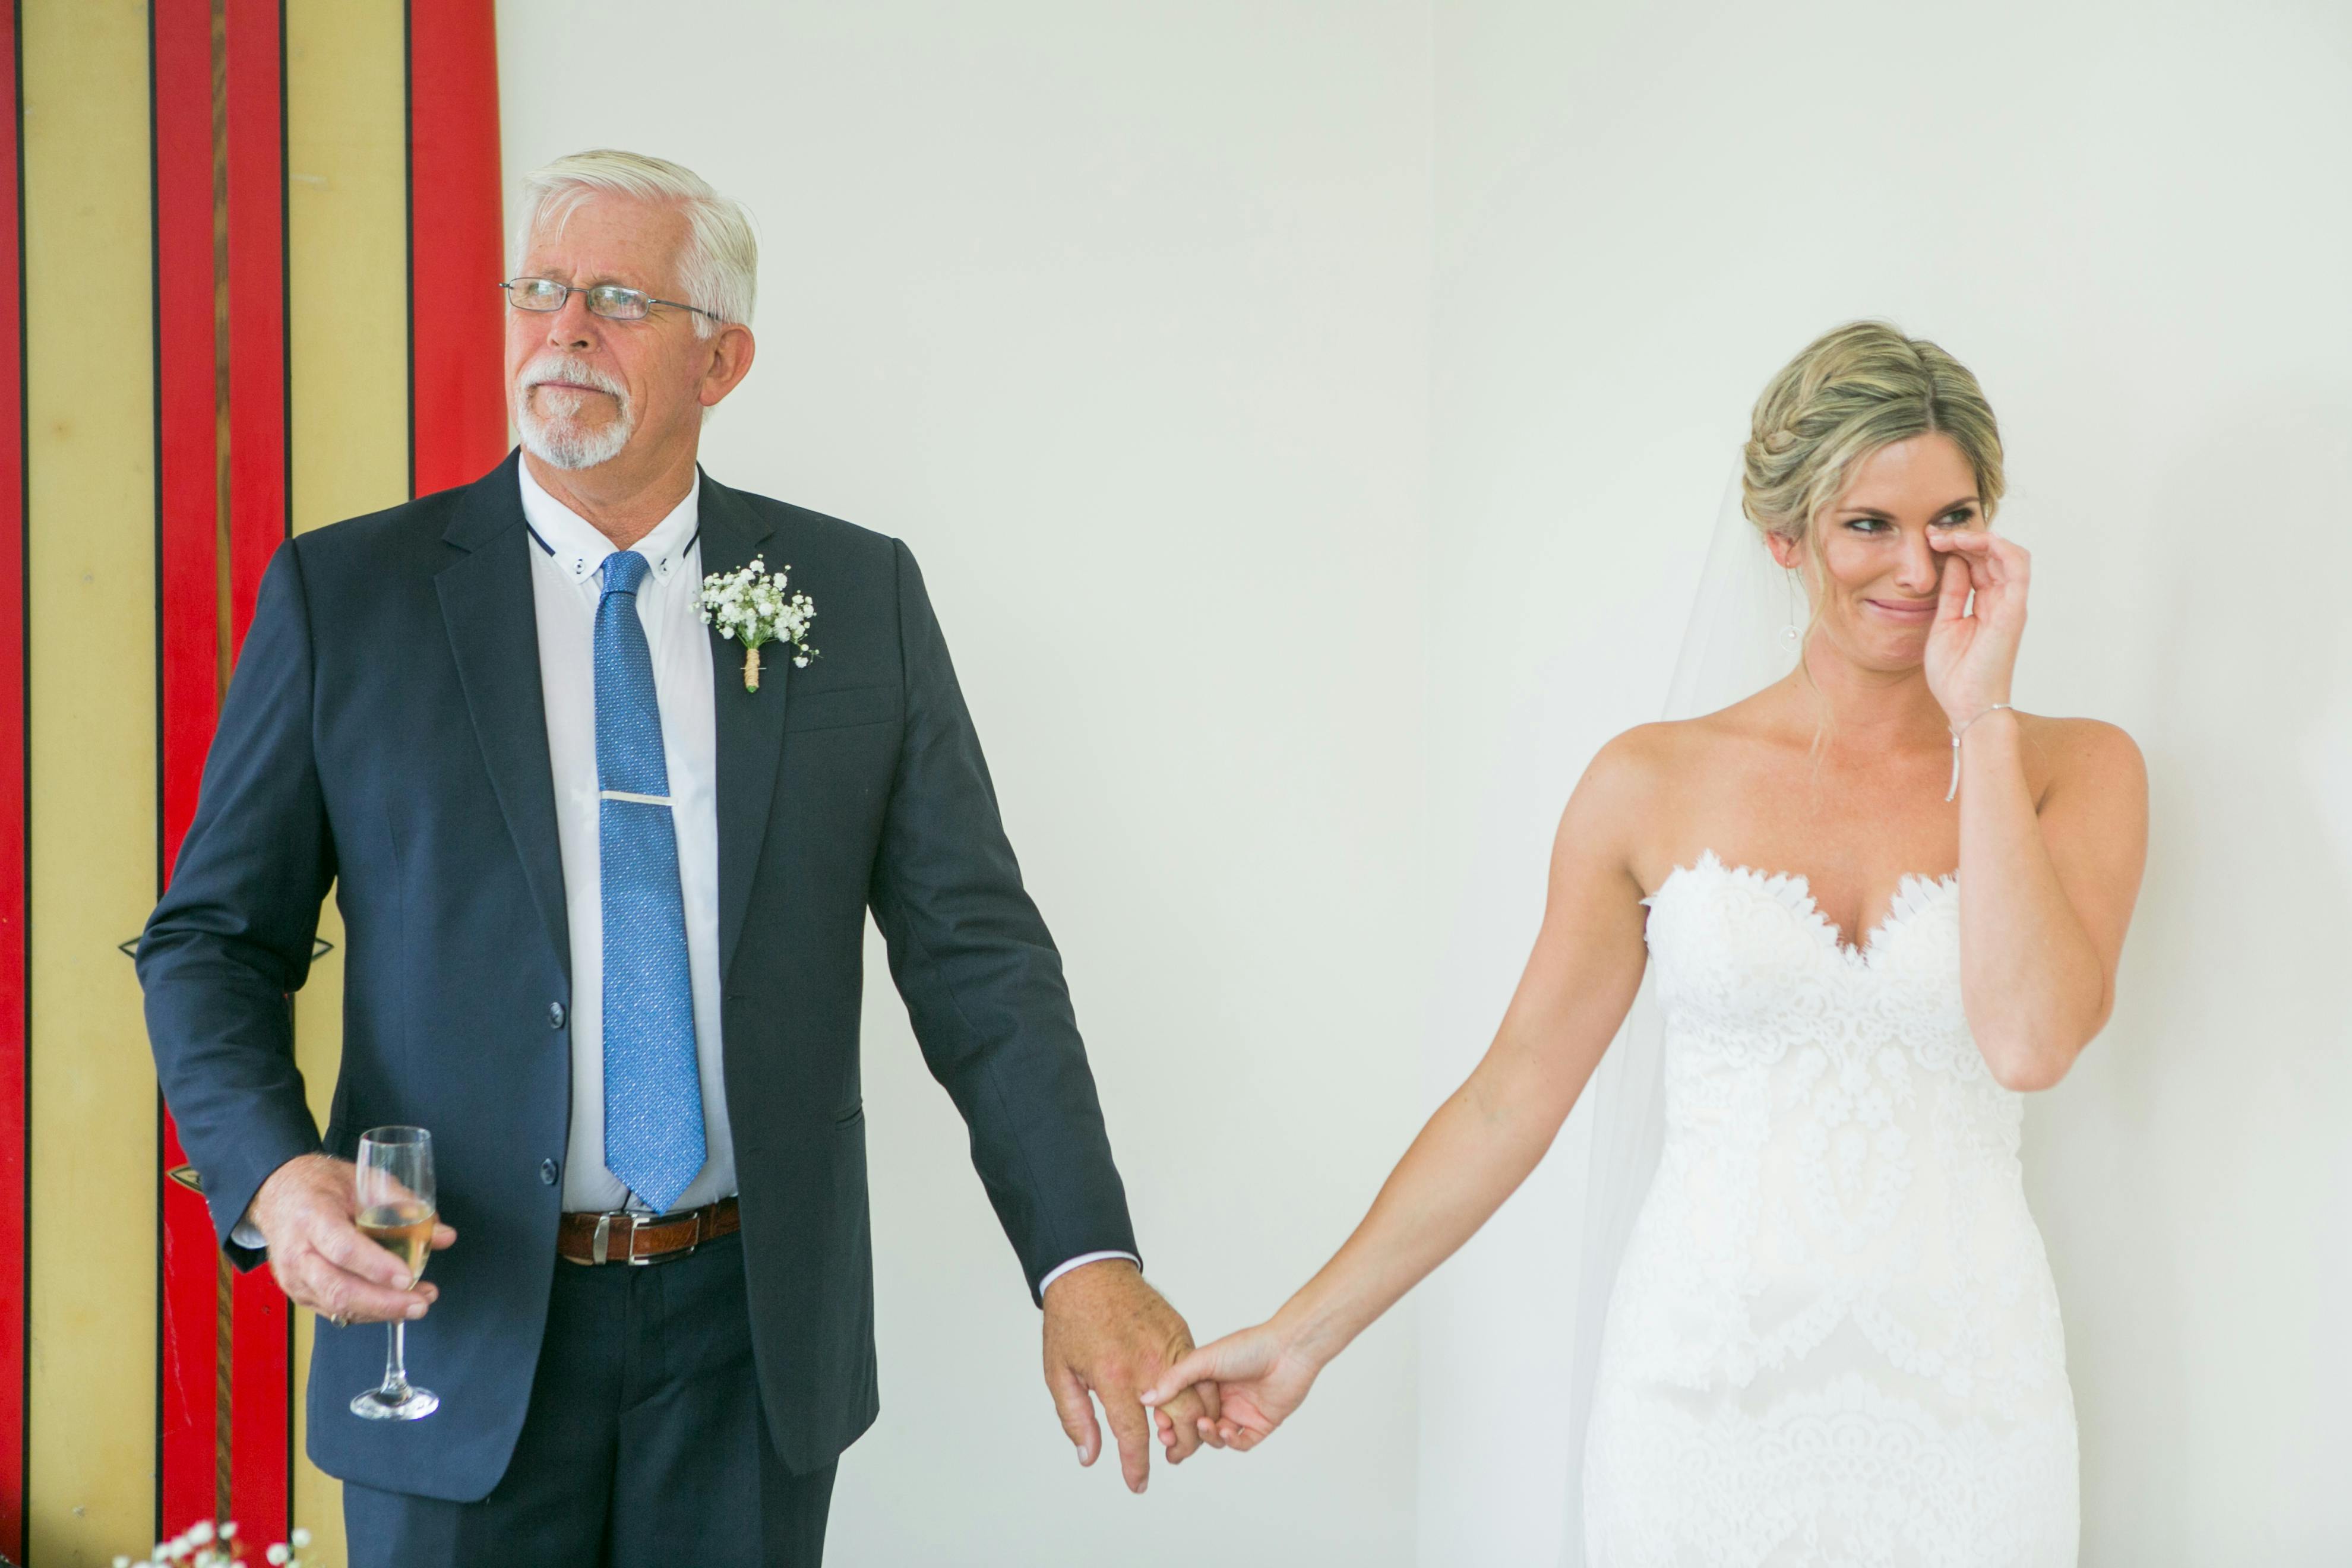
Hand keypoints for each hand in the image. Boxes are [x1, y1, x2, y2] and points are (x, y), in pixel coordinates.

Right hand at [248, 1152, 455, 1325]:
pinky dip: (367, 1312)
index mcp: (312, 1216)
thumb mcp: (363, 1180)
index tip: (408, 1277)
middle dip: (384, 1303)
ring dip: (381, 1311)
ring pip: (337, 1306)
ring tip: (418, 1302)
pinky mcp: (298, 1293)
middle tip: (421, 1303)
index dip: (377, 1266)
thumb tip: (444, 1234)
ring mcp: (294, 1278)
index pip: (344, 1249)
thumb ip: (404, 1206)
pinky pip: (334, 1310)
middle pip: (339, 1289)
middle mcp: (297, 1253)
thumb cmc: (321, 1184)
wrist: (278, 1194)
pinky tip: (393, 1305)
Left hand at [1041, 1259, 1220, 1491]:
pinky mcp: (1180, 1332)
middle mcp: (1148, 1364)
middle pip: (1181, 1421)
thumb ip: (1075, 1418)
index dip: (1136, 1466)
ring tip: (1180, 1433)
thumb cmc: (1071, 1320)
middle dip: (1180, 1448)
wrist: (1090, 1270)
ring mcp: (1170, 1346)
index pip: (1134, 1436)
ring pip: (1200, 1396)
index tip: (1137, 1483)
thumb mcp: (1059, 1373)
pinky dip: (1199, 1390)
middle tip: (1168, 1457)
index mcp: (1115, 1377)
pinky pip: (1200, 1369)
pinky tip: (1186, 1400)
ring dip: (1196, 1421)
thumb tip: (1090, 1455)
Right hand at [1141, 1318, 1321, 1451]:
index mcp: (1206, 1381)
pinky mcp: (1261, 1424)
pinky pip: (1241, 1442)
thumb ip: (1174, 1379)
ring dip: (1207, 1436)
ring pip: (1216, 1437)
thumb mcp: (1203, 1360)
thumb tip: (1144, 1399)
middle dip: (1182, 1437)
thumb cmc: (1247, 1347)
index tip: (1160, 1425)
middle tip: (1171, 1441)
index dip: (1169, 1419)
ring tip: (1204, 1425)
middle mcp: (1222, 1398)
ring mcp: (1241, 1412)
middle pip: (1195, 1427)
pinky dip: (1230, 1441)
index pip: (1180, 1407)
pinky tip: (1226, 1430)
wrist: (1288, 1350)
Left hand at [1926, 529, 2028, 724]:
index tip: (1928, 540)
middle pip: (1991, 555)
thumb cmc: (1955, 674)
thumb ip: (1950, 593)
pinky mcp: (2014, 611)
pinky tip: (1976, 541)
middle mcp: (2002, 601)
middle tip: (1932, 534)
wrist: (1965, 705)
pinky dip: (2001, 549)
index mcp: (1986, 604)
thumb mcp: (1943, 624)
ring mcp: (2010, 605)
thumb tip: (1951, 562)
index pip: (1978, 563)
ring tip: (1948, 536)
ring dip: (1979, 539)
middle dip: (1963, 538)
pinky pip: (2018, 569)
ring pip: (2007, 555)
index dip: (1956, 547)